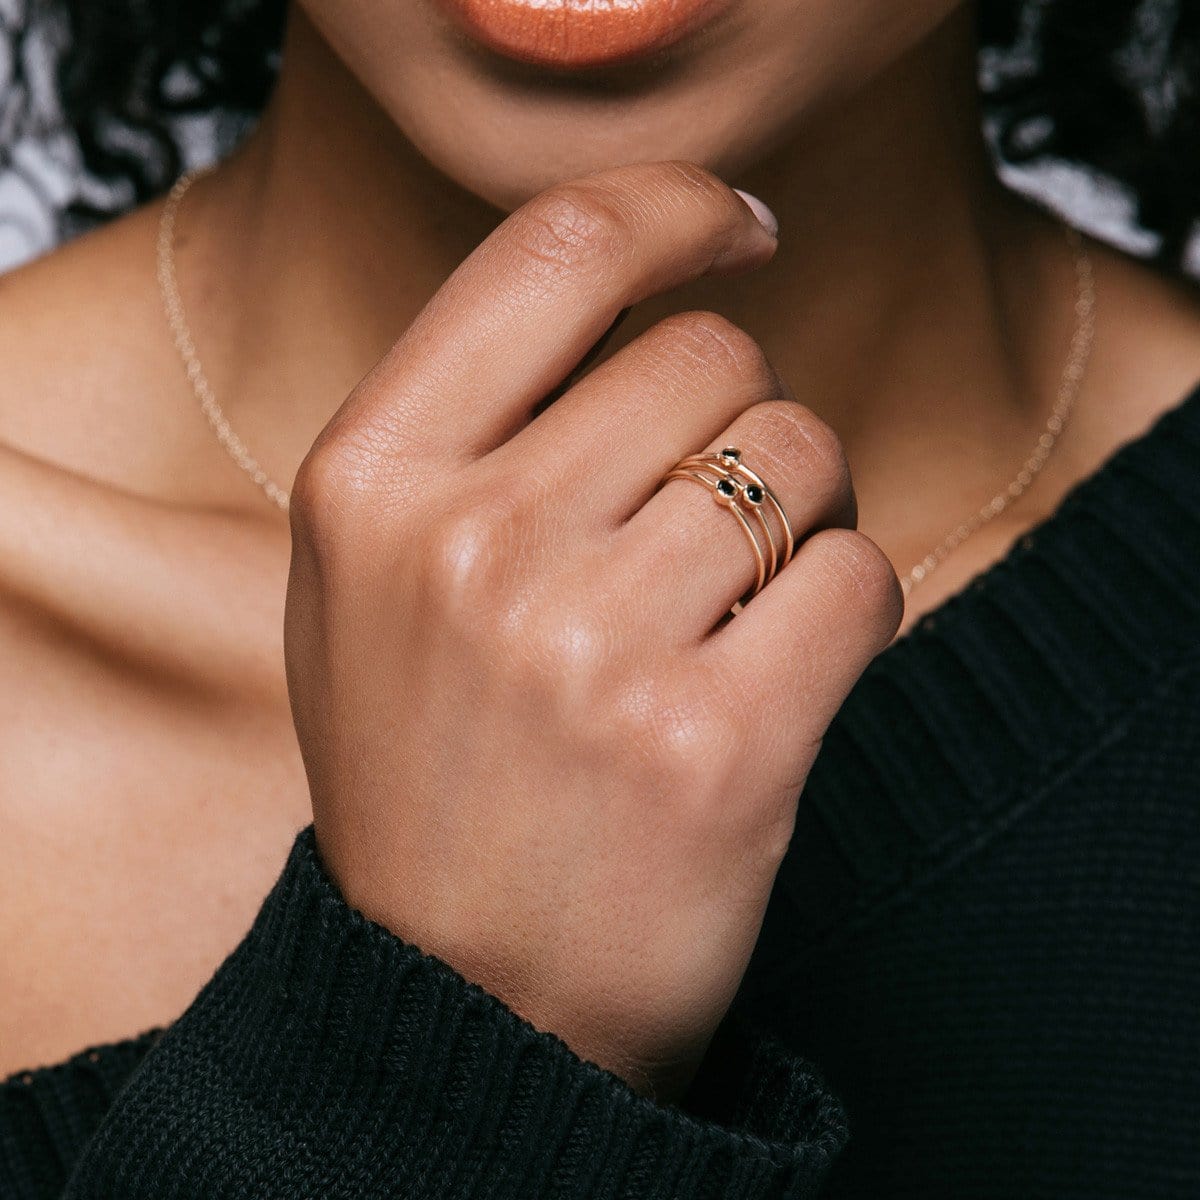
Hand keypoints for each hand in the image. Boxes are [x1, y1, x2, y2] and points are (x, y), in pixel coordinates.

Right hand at [284, 160, 901, 1098]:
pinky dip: (849, 605)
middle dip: (741, 418)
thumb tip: (648, 298)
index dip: (671, 208)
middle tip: (712, 517)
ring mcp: (590, 650)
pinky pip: (860, 576)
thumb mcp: (372, 586)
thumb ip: (472, 428)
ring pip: (801, 455)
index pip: (550, 253)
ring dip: (803, 512)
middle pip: (711, 358)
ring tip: (734, 603)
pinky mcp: (716, 747)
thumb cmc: (430, 775)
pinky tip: (784, 664)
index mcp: (369, 487)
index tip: (739, 226)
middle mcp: (470, 549)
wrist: (461, 999)